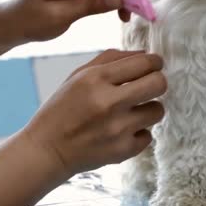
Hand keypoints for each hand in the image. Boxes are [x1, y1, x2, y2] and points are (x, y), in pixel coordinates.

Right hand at [22, 49, 166, 175]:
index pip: (145, 63)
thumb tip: (146, 54)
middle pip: (159, 84)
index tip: (154, 66)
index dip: (155, 62)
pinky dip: (139, 133)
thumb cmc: (62, 108)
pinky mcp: (123, 151)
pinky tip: (123, 131)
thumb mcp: (78, 75)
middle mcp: (109, 102)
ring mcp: (118, 128)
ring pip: (158, 110)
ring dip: (148, 109)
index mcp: (96, 78)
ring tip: (132, 111)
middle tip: (148, 86)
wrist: (47, 150)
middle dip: (157, 82)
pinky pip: (148, 135)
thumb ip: (112, 59)